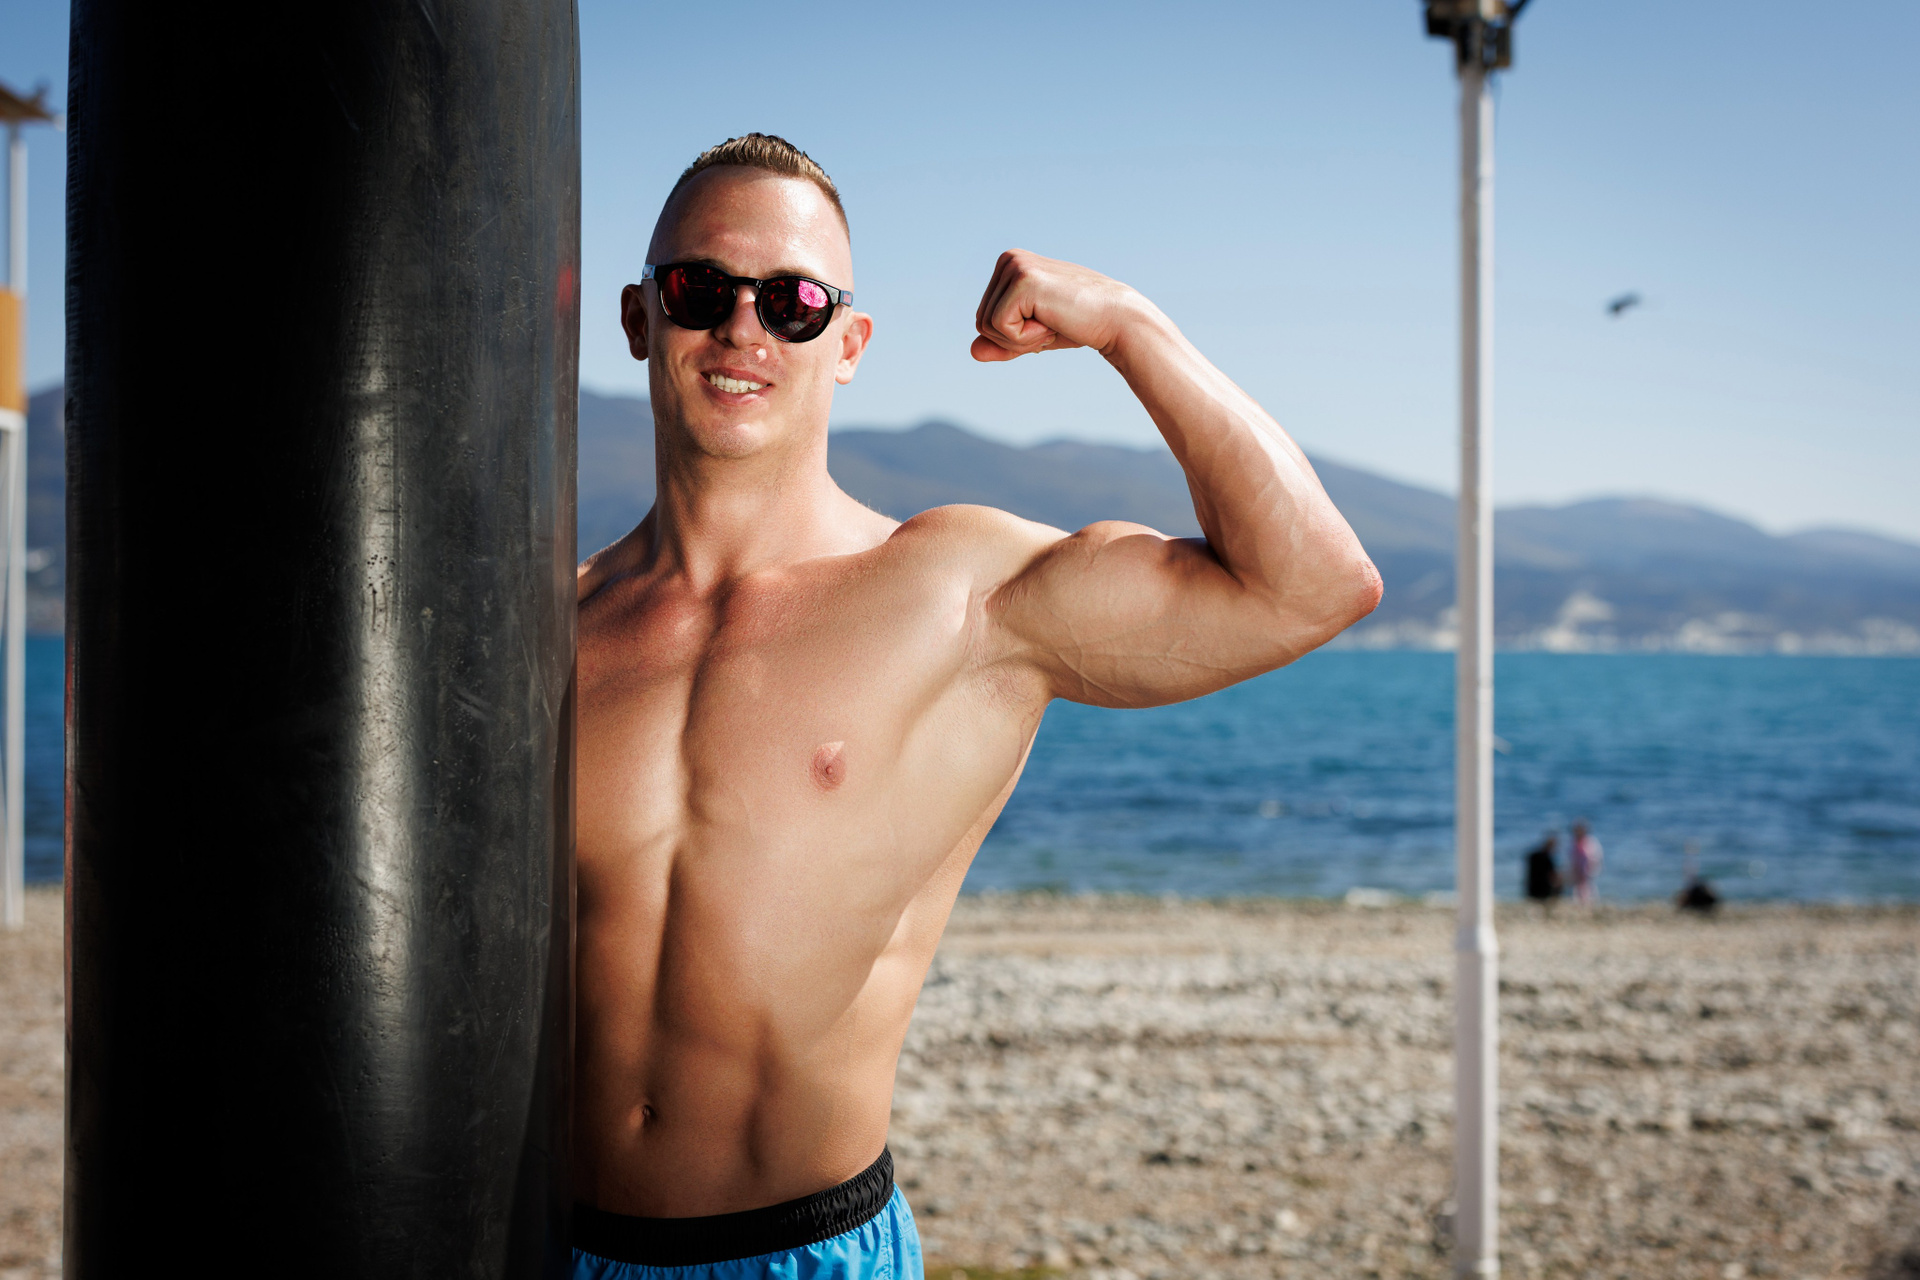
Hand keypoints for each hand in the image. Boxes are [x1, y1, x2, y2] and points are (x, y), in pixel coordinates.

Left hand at [970, 250, 1137, 363]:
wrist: (1115, 320)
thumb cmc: (1078, 325)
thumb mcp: (1031, 336)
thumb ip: (1002, 343)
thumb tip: (972, 352)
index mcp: (1009, 265)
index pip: (983, 318)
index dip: (1012, 335)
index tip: (1044, 322)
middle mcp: (1009, 259)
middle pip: (981, 322)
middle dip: (1014, 338)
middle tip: (1050, 323)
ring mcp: (1015, 266)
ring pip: (987, 326)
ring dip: (1021, 339)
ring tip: (1052, 321)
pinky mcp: (1023, 280)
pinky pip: (1000, 327)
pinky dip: (1026, 338)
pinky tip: (1052, 321)